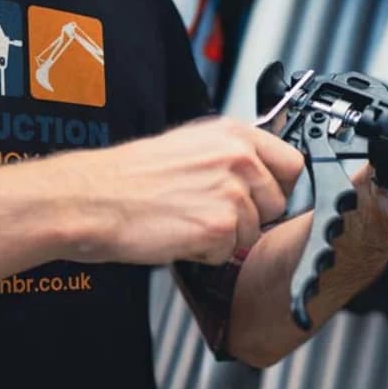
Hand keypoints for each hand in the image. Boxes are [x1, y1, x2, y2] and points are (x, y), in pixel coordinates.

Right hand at [68, 116, 305, 266]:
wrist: (95, 197)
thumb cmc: (131, 174)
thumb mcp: (190, 144)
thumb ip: (231, 154)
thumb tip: (263, 172)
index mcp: (233, 135)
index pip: (292, 164)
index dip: (279, 186)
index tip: (266, 196)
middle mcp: (238, 159)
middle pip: (278, 204)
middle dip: (251, 216)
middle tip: (210, 210)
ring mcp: (231, 194)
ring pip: (254, 232)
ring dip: (225, 236)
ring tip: (187, 218)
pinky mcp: (219, 228)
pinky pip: (228, 253)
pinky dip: (205, 253)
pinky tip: (180, 234)